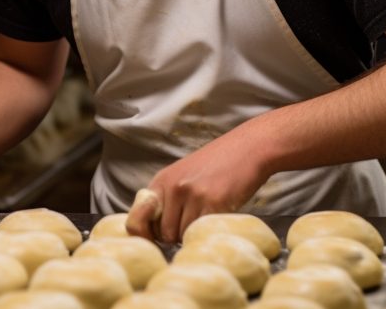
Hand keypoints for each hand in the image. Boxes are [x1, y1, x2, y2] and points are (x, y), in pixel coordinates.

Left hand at [126, 130, 268, 243]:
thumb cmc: (217, 165)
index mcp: (161, 181)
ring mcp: (193, 194)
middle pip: (164, 233)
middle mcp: (173, 187)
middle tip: (194, 222)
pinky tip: (219, 215)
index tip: (159, 238)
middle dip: (177, 235)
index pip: (138, 220)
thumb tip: (153, 232)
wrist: (248, 147)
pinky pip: (203, 231)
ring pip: (183, 236)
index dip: (147, 235)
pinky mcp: (214, 202)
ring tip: (208, 215)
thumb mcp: (182, 175)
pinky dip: (209, 231)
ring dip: (195, 234)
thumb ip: (167, 199)